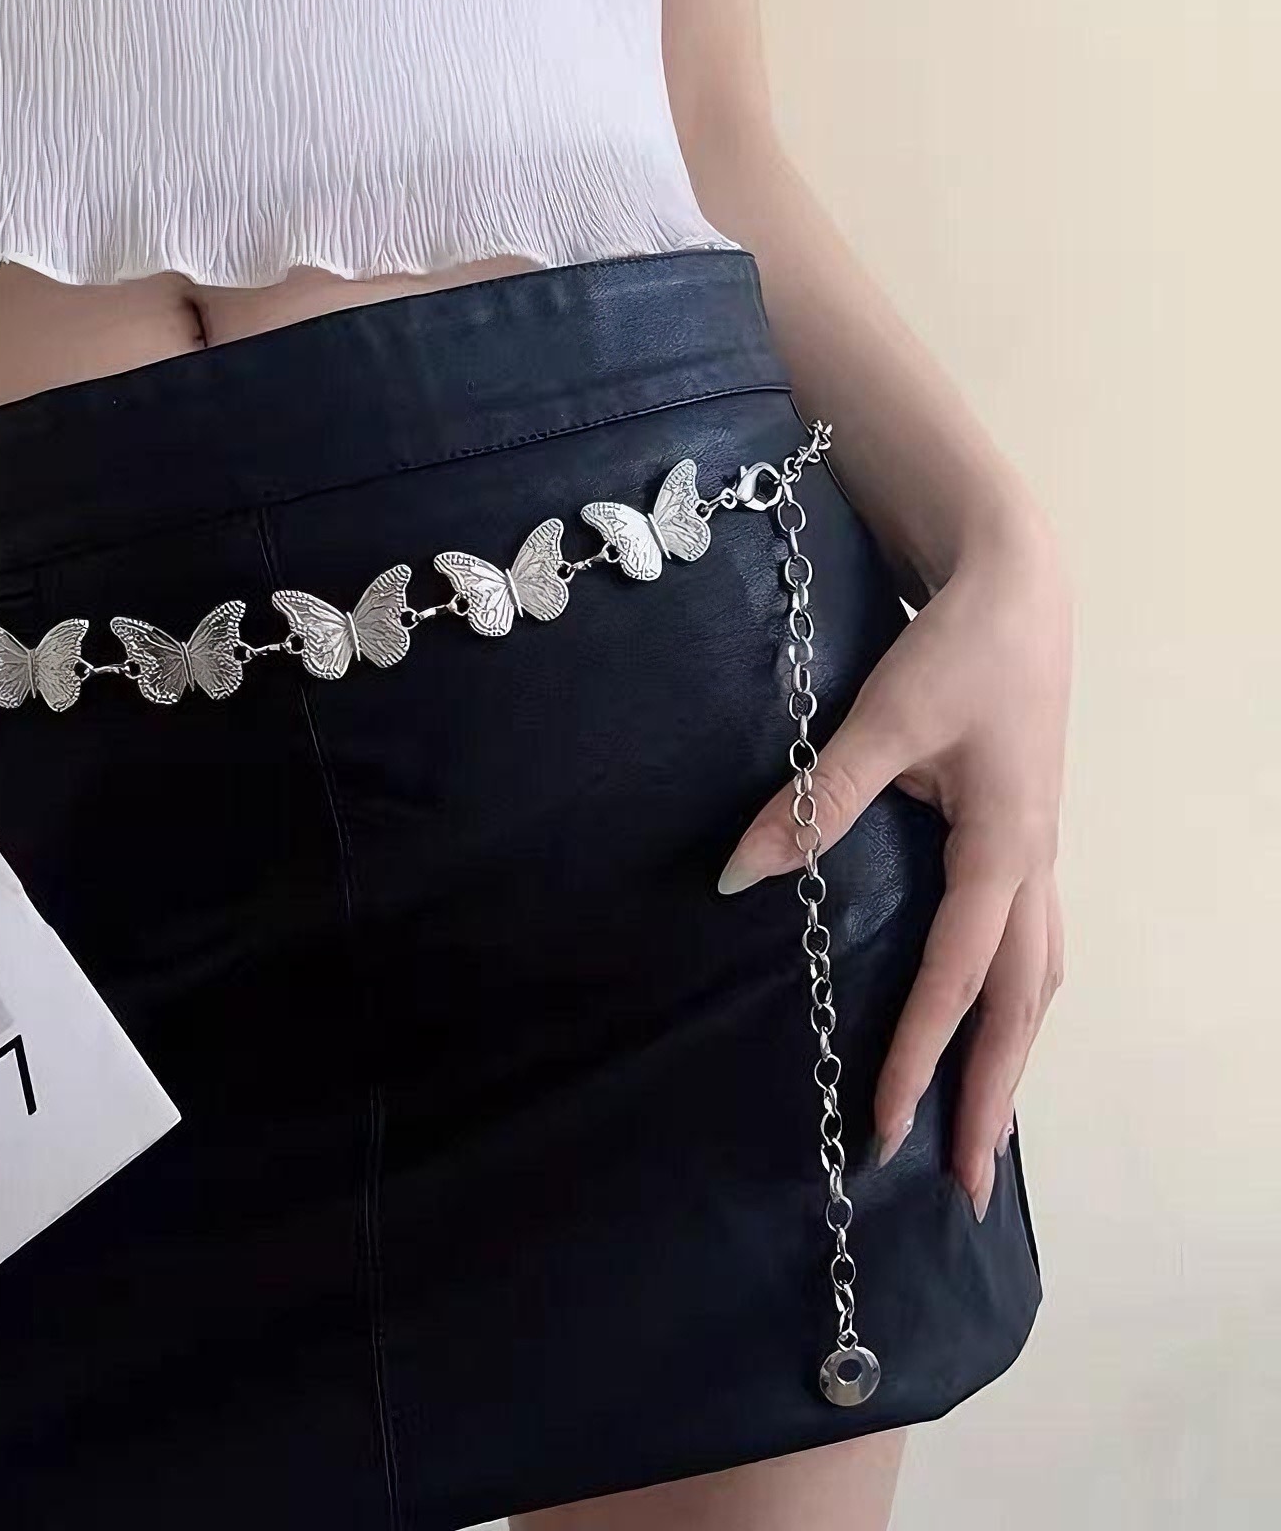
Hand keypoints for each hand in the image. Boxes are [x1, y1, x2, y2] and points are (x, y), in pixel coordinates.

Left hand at [718, 518, 1071, 1220]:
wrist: (1017, 588)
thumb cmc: (957, 650)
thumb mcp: (882, 721)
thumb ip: (815, 800)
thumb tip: (738, 876)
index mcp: (1003, 848)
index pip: (957, 976)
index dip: (921, 1055)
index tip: (885, 1126)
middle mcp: (1033, 867)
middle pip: (1020, 1005)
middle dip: (993, 1097)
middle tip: (963, 1185)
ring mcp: (1036, 857)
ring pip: (1036, 982)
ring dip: (1010, 1058)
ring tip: (983, 1129)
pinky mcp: (1022, 842)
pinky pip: (1030, 948)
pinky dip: (1011, 1004)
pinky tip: (986, 1025)